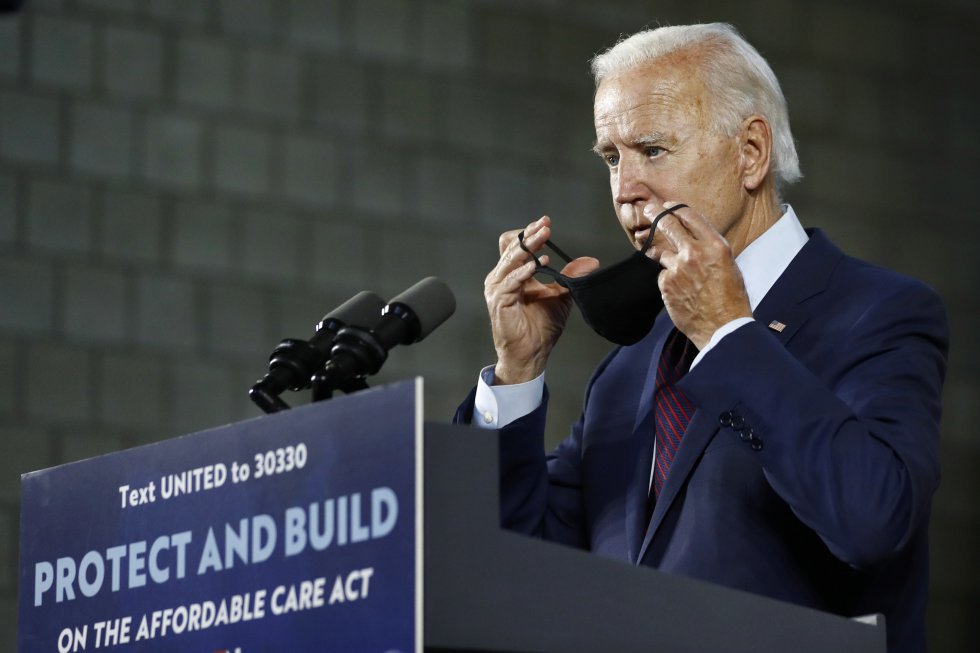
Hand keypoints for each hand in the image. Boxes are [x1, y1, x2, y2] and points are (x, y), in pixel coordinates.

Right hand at [485, 216, 598, 383]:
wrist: (532, 354)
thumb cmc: (541, 328)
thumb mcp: (561, 296)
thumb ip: (571, 277)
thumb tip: (591, 261)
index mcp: (514, 275)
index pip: (516, 245)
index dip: (529, 232)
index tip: (546, 223)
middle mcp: (502, 278)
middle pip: (511, 247)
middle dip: (530, 235)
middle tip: (546, 227)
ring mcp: (498, 289)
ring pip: (509, 259)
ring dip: (527, 248)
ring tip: (543, 239)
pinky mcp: (498, 301)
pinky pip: (509, 281)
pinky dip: (523, 272)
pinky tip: (536, 266)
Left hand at [648, 203, 751, 348]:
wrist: (723, 327)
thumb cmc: (731, 298)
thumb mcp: (729, 265)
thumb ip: (710, 249)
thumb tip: (694, 239)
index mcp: (715, 245)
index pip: (690, 216)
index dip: (676, 208)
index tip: (668, 205)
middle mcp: (694, 253)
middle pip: (668, 225)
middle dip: (655, 213)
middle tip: (647, 209)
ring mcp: (677, 268)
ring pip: (661, 251)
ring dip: (661, 253)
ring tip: (664, 257)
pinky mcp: (666, 284)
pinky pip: (662, 274)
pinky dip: (667, 278)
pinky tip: (679, 289)